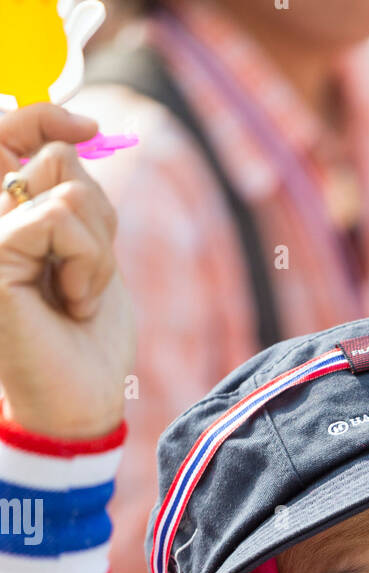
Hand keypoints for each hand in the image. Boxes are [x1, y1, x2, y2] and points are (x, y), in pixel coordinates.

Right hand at [0, 103, 134, 438]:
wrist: (82, 400)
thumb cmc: (86, 334)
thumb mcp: (89, 246)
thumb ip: (70, 188)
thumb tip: (80, 129)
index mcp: (0, 215)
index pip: (7, 130)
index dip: (45, 116)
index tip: (92, 129)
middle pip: (51, 154)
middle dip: (95, 213)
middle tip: (86, 271)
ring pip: (64, 182)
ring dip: (97, 245)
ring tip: (76, 294)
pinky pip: (60, 216)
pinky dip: (89, 262)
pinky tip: (72, 303)